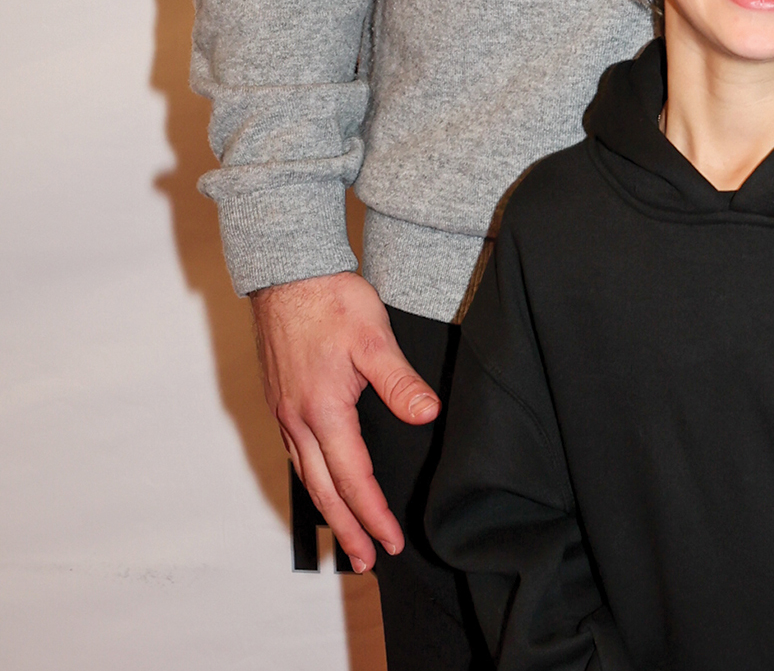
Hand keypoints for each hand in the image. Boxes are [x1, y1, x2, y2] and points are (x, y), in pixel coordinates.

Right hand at [251, 270, 439, 571]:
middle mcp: (299, 420)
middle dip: (349, 529)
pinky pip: (298, 455)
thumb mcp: (375, 338)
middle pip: (324, 490)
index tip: (390, 542)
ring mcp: (286, 412)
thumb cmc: (333, 302)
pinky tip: (323, 485)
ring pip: (308, 476)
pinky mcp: (283, 402)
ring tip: (348, 537)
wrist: (288, 275)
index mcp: (323, 411)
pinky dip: (313, 481)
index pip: (353, 478)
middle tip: (368, 561)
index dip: (373, 513)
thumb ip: (400, 382)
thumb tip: (427, 415)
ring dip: (329, 510)